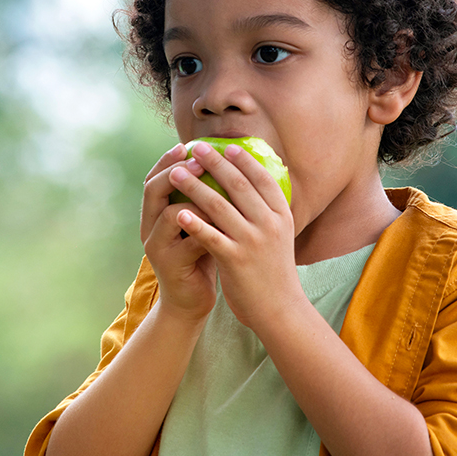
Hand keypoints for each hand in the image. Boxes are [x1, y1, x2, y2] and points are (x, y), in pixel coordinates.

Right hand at [140, 144, 217, 321]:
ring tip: (213, 189)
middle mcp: (149, 227)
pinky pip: (187, 242)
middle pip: (153, 190)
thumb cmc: (202, 255)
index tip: (187, 145)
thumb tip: (230, 165)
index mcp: (155, 213)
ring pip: (168, 215)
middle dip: (175, 172)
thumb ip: (205, 198)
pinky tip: (225, 222)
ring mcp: (157, 247)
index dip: (167, 160)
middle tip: (198, 162)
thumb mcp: (201, 223)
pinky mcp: (171, 266)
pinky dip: (206, 229)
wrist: (192, 300)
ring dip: (192, 199)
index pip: (154, 178)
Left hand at [168, 141, 301, 330]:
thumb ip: (267, 211)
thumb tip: (253, 183)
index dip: (244, 160)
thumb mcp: (279, 235)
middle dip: (215, 163)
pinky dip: (194, 223)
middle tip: (196, 148)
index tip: (227, 146)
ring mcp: (252, 241)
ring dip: (194, 186)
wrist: (280, 309)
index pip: (262, 179)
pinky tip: (178, 212)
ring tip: (175, 173)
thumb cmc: (274, 270)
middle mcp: (269, 223)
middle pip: (238, 185)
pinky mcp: (235, 260)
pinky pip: (210, 237)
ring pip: (219, 206)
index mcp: (281, 215)